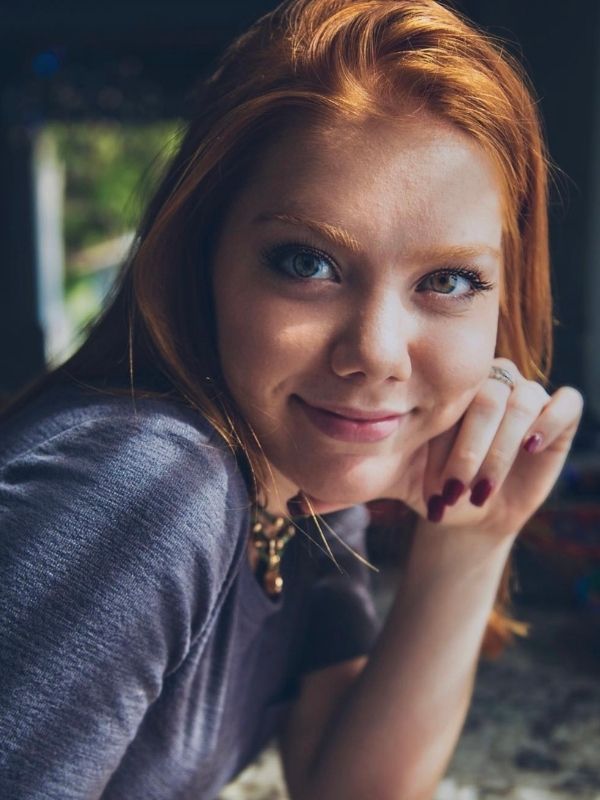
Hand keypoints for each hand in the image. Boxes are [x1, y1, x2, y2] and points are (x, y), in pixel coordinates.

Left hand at [288, 358, 583, 541]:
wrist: (466, 509)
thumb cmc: (425, 484)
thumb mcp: (385, 479)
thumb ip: (344, 483)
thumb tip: (296, 503)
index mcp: (447, 386)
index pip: (456, 385)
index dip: (450, 434)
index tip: (436, 485)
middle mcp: (486, 382)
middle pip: (492, 393)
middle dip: (475, 448)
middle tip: (456, 491)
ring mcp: (524, 396)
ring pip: (525, 402)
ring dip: (503, 451)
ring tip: (483, 488)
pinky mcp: (556, 417)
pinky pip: (564, 405)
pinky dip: (549, 426)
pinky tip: (532, 450)